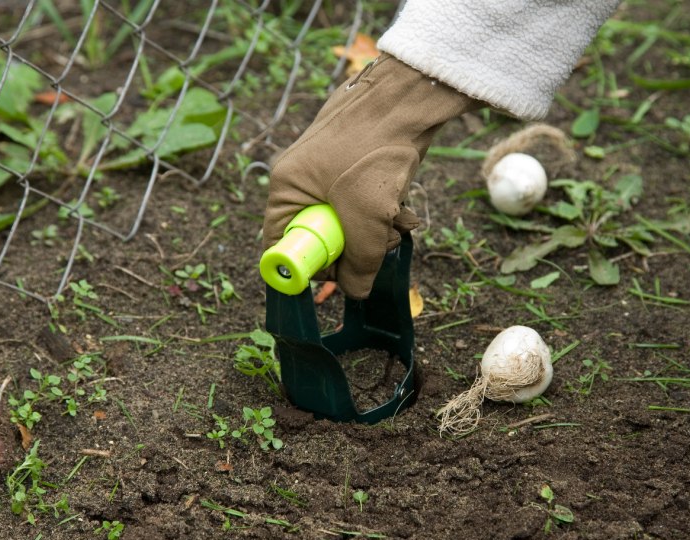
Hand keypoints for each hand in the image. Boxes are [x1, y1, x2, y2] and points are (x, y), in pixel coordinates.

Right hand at [263, 53, 481, 298]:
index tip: (338, 276)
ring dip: (377, 231)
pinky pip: (365, 207)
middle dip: (355, 248)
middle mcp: (301, 181)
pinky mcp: (356, 169)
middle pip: (321, 239)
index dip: (309, 267)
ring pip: (349, 226)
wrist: (408, 96)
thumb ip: (359, 263)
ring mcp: (329, 174)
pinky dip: (385, 211)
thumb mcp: (366, 218)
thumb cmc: (375, 150)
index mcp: (286, 188)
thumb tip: (354, 292)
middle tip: (379, 244)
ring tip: (397, 218)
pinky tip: (403, 204)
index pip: (281, 245)